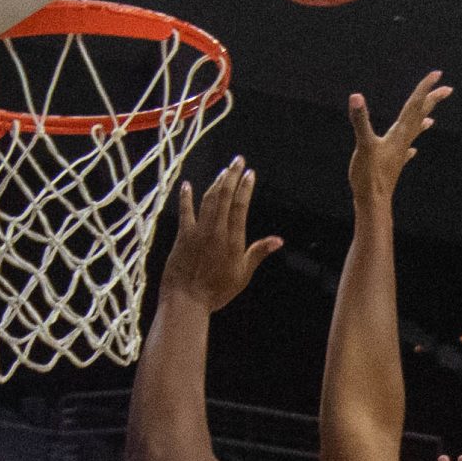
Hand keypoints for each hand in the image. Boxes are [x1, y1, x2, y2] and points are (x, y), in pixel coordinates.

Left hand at [159, 159, 281, 312]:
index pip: (241, 206)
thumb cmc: (216, 292)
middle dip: (232, 175)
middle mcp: (217, 231)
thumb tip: (278, 240)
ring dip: (216, 183)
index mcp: (233, 240)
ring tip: (223, 171)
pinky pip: (185, 211)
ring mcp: (199, 231)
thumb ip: (258, 253)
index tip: (249, 174)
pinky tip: (187, 185)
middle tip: (237, 160)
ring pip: (209, 199)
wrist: (187, 300)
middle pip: (225, 196)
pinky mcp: (183, 235)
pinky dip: (186, 197)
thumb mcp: (243, 275)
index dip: (245, 187)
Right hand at [347, 69, 450, 201]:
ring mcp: (399, 154)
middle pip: (420, 115)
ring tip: (432, 117)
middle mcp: (402, 141)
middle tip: (447, 89)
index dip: (424, 87)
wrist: (373, 205)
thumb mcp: (363, 146)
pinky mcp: (393, 166)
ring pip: (414, 133)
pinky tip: (413, 151)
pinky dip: (410, 147)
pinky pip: (405, 152)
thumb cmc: (369, 176)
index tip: (438, 74)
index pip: (414, 105)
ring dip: (423, 121)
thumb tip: (356, 97)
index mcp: (398, 133)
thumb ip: (360, 121)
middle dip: (432, 101)